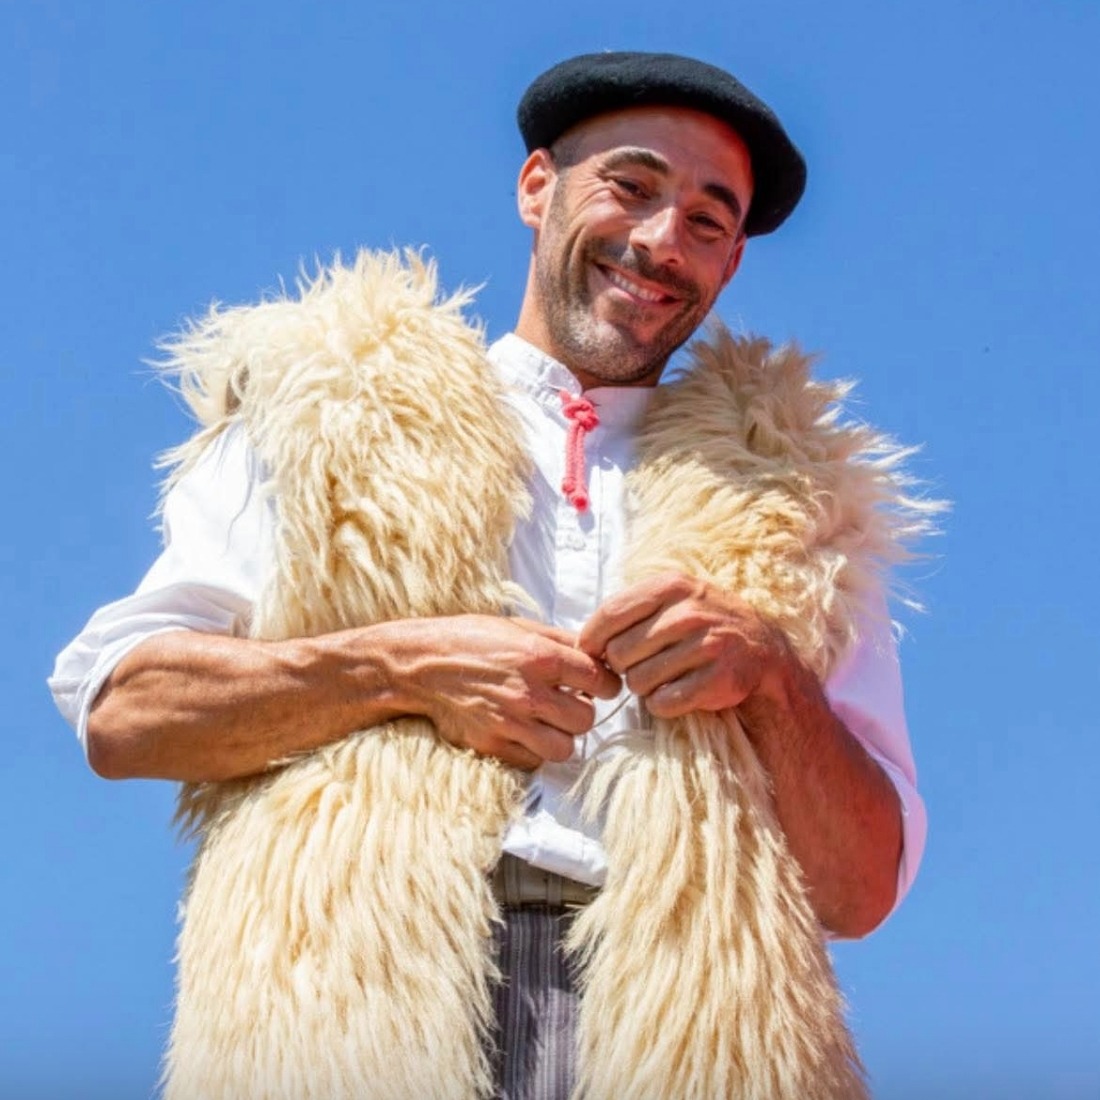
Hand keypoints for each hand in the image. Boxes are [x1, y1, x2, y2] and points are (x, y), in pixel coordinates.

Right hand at [397, 615, 621, 769]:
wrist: (420, 666)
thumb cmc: (469, 640)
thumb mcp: (518, 627)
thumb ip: (559, 640)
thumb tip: (595, 653)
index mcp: (540, 656)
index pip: (599, 679)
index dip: (605, 683)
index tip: (599, 685)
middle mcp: (528, 692)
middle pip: (586, 719)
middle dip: (582, 711)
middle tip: (568, 703)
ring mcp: (510, 722)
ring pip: (565, 748)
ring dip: (560, 736)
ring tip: (547, 722)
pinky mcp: (492, 745)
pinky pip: (534, 761)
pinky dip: (534, 751)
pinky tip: (524, 732)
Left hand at [577, 572, 787, 719]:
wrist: (761, 649)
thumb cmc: (700, 624)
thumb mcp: (672, 598)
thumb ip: (629, 611)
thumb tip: (581, 642)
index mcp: (672, 585)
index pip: (609, 614)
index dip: (591, 639)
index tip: (591, 652)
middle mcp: (689, 612)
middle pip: (619, 653)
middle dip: (623, 666)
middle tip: (642, 664)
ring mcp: (707, 645)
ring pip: (638, 681)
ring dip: (644, 687)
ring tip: (664, 676)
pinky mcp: (718, 680)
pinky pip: (663, 703)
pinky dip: (663, 704)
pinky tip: (678, 691)